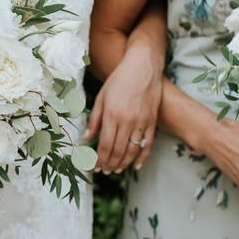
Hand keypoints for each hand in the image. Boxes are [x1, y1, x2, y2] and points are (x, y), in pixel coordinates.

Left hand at [85, 43, 163, 172]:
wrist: (143, 67)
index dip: (99, 160)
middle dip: (110, 165)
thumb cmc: (119, 80)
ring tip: (116, 170)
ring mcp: (141, 122)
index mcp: (111, 115)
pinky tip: (136, 166)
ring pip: (132, 151)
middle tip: (105, 171)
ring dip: (123, 164)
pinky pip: (148, 145)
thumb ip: (94, 120)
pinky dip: (142, 158)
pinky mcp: (152, 121)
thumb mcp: (101, 97)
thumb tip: (85, 140)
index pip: (104, 146)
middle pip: (117, 151)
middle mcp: (127, 121)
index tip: (95, 167)